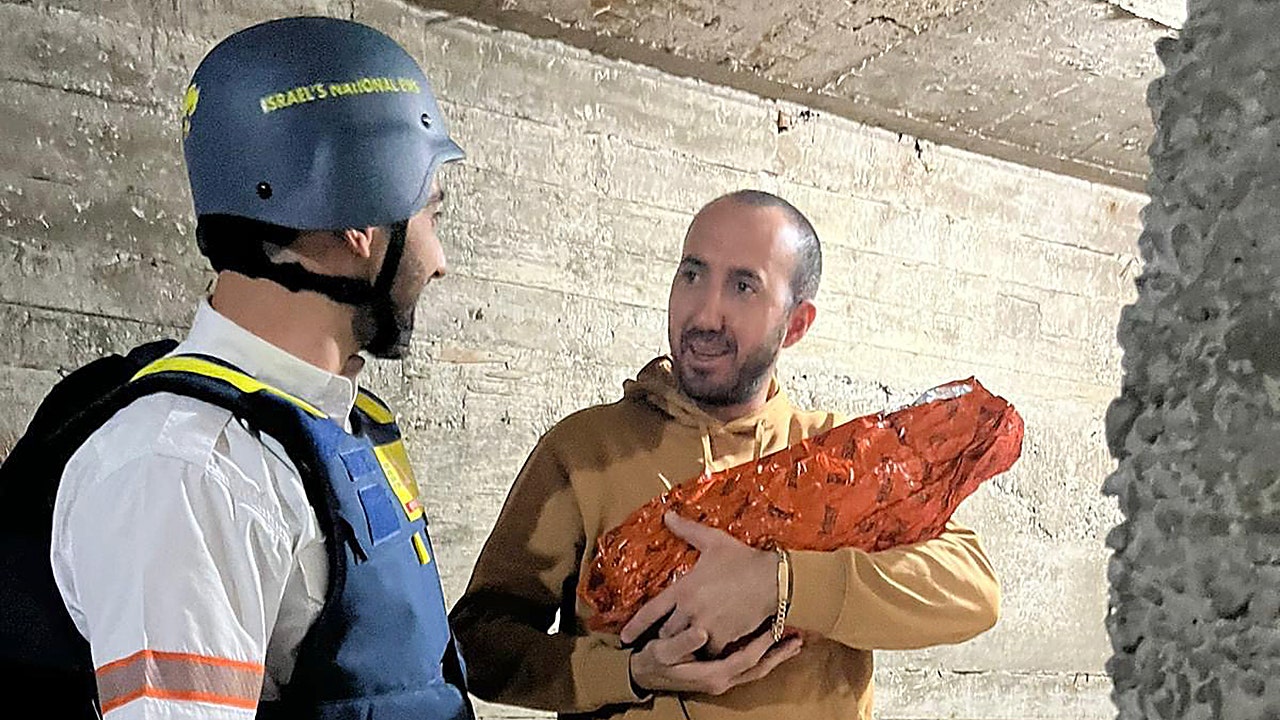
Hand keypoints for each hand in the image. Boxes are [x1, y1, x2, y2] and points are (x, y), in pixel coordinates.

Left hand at [621, 512, 777, 655]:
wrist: (773, 579)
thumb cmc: (742, 559)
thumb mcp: (713, 541)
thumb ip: (687, 530)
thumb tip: (667, 514)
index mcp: (683, 588)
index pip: (651, 611)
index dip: (635, 626)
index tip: (624, 638)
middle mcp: (690, 610)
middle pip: (667, 632)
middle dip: (667, 633)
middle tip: (669, 632)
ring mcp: (707, 626)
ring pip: (686, 643)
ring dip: (686, 643)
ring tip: (687, 641)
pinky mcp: (725, 637)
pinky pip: (709, 651)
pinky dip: (708, 649)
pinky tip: (711, 645)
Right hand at [629, 626, 802, 695]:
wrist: (642, 674)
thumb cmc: (653, 661)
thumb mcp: (662, 652)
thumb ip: (682, 644)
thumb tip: (701, 632)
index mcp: (713, 674)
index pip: (746, 659)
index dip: (762, 645)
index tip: (777, 627)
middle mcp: (722, 680)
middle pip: (758, 667)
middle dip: (779, 653)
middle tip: (799, 637)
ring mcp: (722, 679)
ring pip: (756, 669)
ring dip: (775, 655)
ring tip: (793, 639)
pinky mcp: (720, 672)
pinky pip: (748, 666)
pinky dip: (762, 656)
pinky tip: (769, 641)